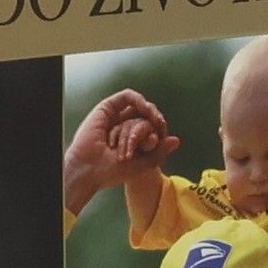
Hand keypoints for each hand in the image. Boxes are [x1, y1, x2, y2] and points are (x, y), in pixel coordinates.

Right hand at [62, 89, 179, 217]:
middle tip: (160, 125)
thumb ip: (159, 152)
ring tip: (155, 118)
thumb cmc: (112, 171)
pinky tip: (146, 108)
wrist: (91, 169)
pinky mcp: (106, 108)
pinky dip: (139, 99)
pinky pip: (127, 97)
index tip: (162, 135)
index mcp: (129, 141)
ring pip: (138, 106)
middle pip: (145, 115)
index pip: (149, 127)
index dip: (159, 128)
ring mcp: (114, 117)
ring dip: (150, 109)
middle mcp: (122, 127)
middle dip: (156, 118)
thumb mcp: (143, 164)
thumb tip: (177, 140)